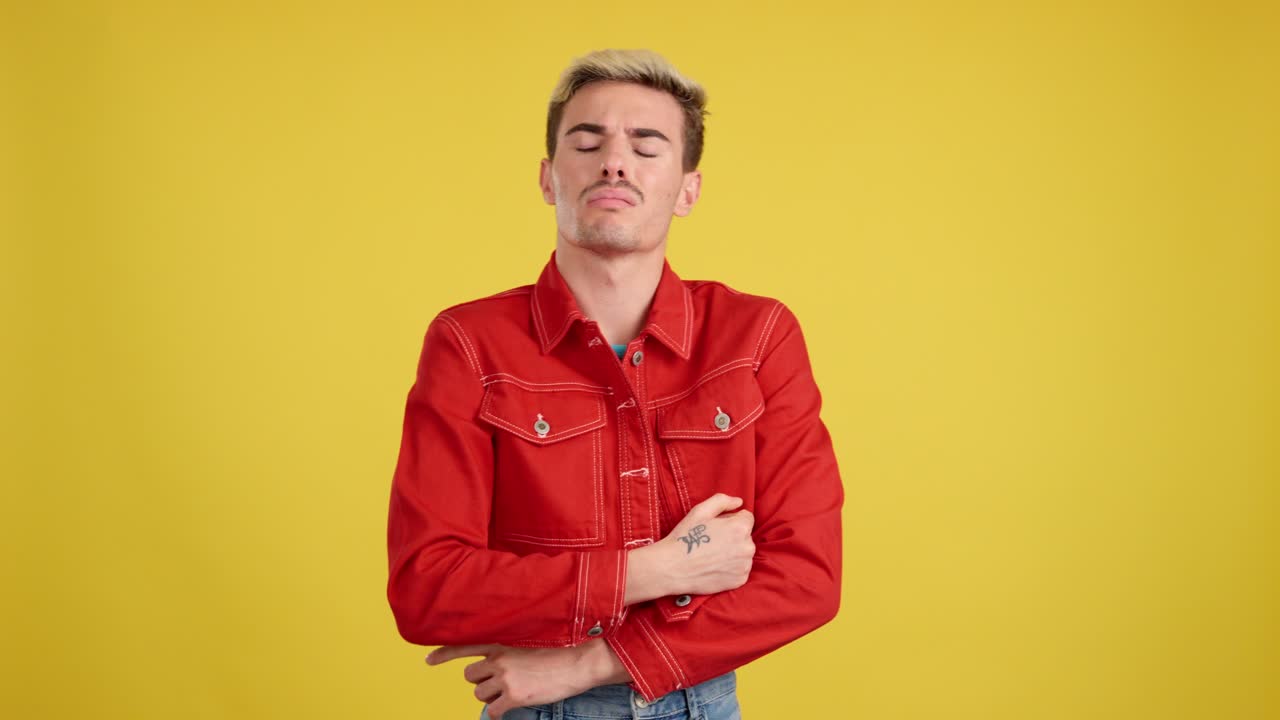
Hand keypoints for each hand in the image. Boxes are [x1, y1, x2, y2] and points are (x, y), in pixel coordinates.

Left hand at [425, 641, 616, 718]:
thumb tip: (493, 666)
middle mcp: (499, 658)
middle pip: (470, 676)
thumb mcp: (528, 642)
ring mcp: (506, 678)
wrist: (577, 663)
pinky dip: (500, 713)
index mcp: (502, 642)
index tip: (428, 660)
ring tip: (512, 691)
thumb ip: (507, 650)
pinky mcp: (514, 696)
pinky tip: (510, 708)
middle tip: (499, 682)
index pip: (465, 646)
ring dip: (492, 696)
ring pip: (479, 694)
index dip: (444, 653)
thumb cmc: (557, 653)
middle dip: (481, 682)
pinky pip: (493, 711)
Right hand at [653, 493, 754, 595]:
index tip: (716, 527)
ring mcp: (744, 566)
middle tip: (712, 542)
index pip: (746, 518)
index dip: (730, 519)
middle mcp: (747, 547)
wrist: (673, 568)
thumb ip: (722, 501)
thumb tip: (739, 502)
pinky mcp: (740, 580)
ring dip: (734, 552)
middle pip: (746, 535)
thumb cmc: (686, 537)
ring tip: (713, 555)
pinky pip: (741, 569)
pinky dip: (732, 567)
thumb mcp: (700, 511)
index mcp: (740, 528)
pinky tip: (715, 566)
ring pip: (744, 552)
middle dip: (733, 535)